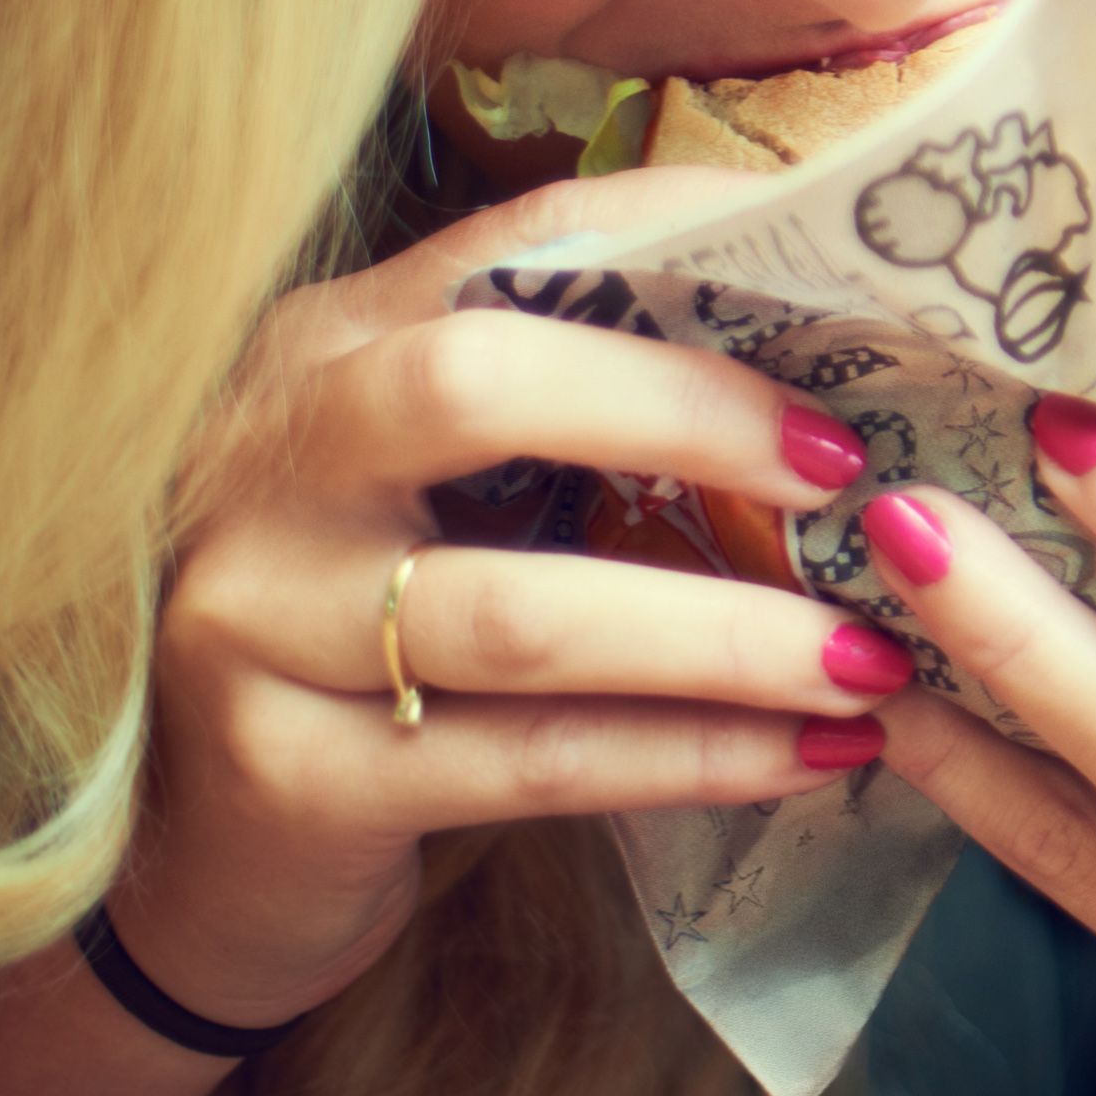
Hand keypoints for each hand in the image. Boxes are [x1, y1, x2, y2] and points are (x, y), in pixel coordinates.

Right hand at [128, 171, 909, 1029]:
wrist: (218, 851)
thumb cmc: (394, 631)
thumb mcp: (464, 487)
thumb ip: (594, 410)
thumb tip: (846, 375)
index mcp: (333, 345)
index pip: (521, 246)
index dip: (691, 243)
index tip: (855, 284)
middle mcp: (270, 458)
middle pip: (480, 384)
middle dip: (691, 414)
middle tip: (853, 470)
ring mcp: (257, 620)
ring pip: (525, 614)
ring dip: (732, 636)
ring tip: (877, 659)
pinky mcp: (291, 777)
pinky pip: (532, 760)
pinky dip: (694, 756)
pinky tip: (813, 756)